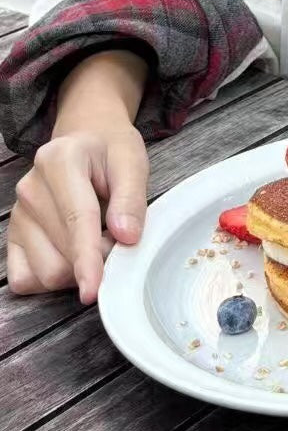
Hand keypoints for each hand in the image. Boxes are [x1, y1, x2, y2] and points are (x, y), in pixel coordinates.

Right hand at [6, 50, 148, 304]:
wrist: (87, 142)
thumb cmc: (111, 153)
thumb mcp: (132, 163)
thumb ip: (131, 198)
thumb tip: (126, 238)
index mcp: (60, 160)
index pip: (76, 219)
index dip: (88, 258)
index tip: (93, 289)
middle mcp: (29, 188)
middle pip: (62, 254)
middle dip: (96, 258)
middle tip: (116, 236)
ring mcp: (16, 215)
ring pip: (46, 272)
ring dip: (77, 270)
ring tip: (95, 239)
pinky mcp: (11, 238)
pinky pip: (27, 279)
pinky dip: (54, 277)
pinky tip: (71, 252)